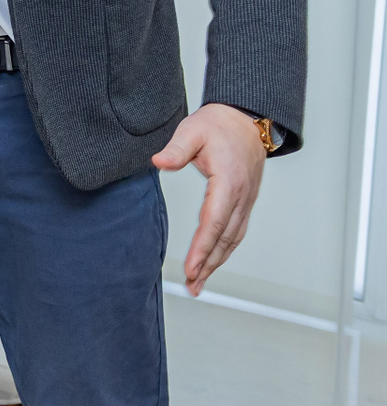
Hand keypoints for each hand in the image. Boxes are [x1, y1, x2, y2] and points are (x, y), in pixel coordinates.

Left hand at [152, 102, 267, 293]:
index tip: (190, 266)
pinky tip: (212, 262)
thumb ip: (176, 149)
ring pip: (232, 239)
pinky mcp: (244, 202)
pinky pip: (235, 232)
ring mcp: (246, 201)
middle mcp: (242, 196)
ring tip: (199, 283)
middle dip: (208, 263)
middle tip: (192, 284)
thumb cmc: (218, 125)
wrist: (245, 120)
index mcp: (229, 181)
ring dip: (217, 262)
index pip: (214, 221)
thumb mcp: (192, 130)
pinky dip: (224, 251)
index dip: (202, 247)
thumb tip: (158, 162)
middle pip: (225, 237)